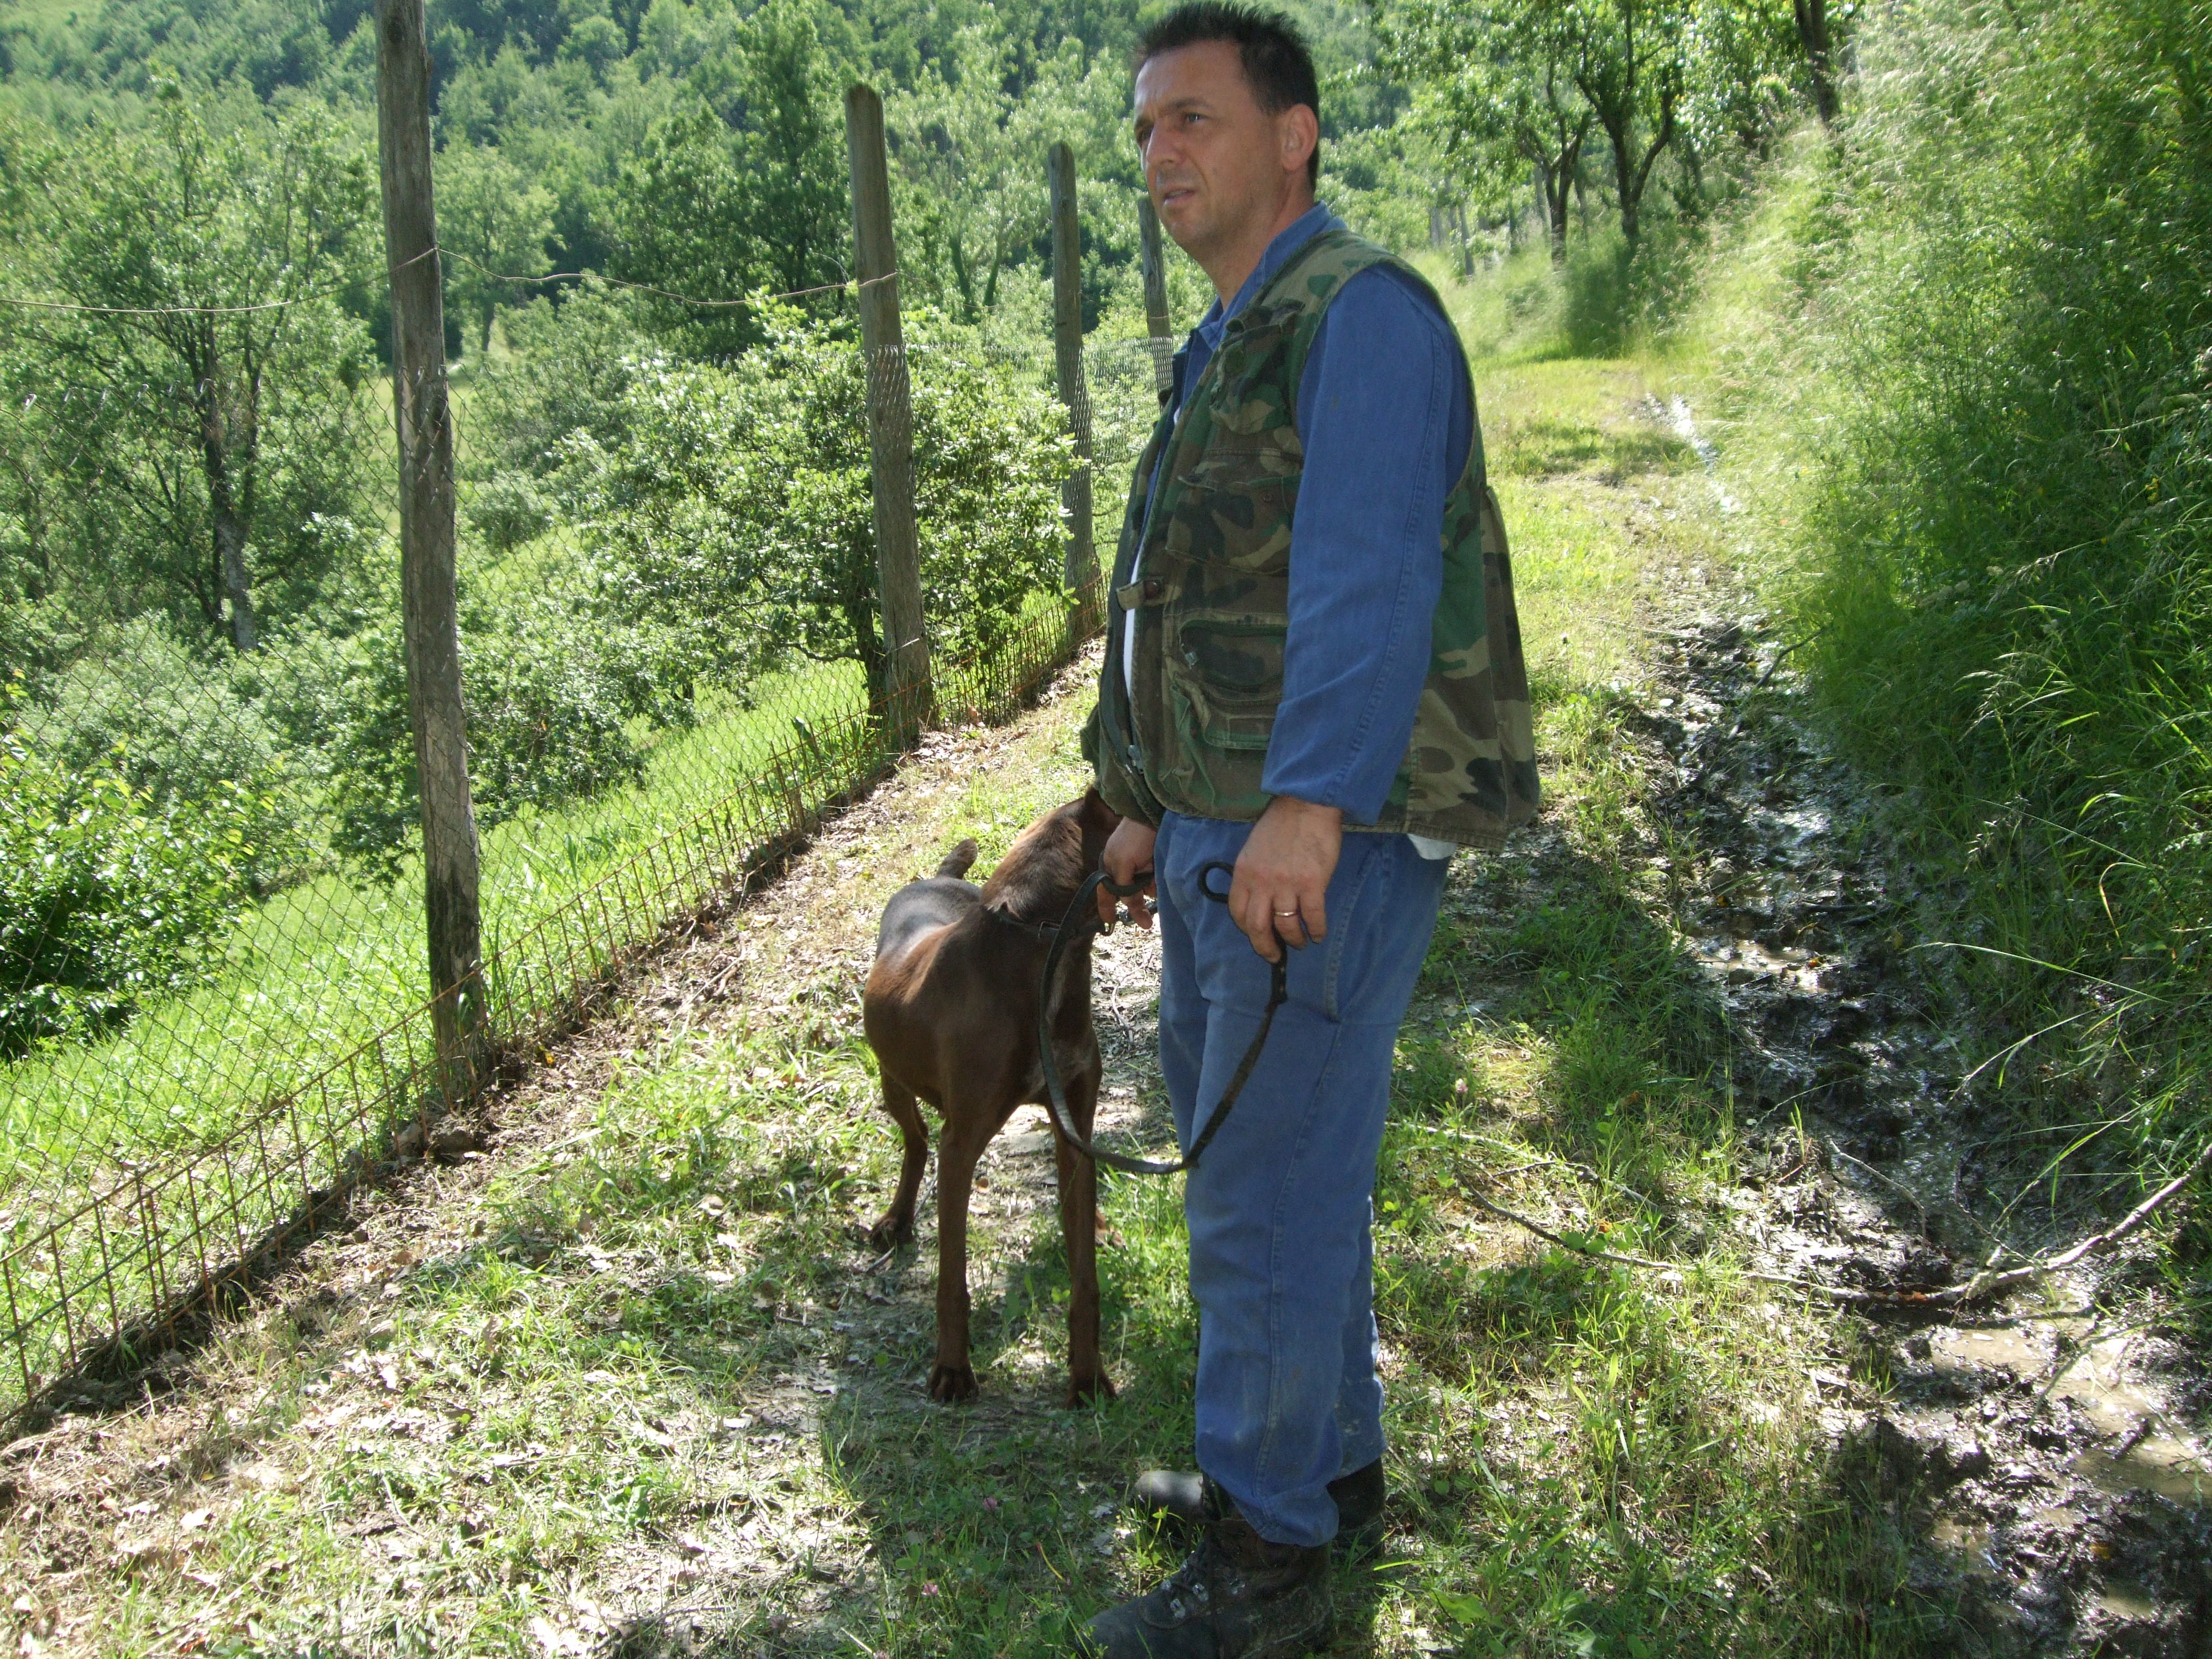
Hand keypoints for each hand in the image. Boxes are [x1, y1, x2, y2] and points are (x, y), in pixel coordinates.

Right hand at [1099, 818, 1157, 929]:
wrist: (1155, 816)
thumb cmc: (1134, 837)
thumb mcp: (1123, 863)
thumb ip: (1122, 885)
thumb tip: (1128, 903)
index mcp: (1110, 866)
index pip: (1106, 892)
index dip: (1106, 908)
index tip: (1109, 922)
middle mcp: (1124, 868)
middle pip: (1128, 895)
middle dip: (1137, 906)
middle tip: (1147, 923)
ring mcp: (1140, 866)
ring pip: (1144, 889)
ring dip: (1150, 891)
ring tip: (1155, 881)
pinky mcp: (1154, 863)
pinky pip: (1155, 881)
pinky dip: (1158, 883)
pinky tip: (1160, 878)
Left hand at [1229, 797, 1340, 961]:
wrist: (1307, 804)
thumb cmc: (1281, 824)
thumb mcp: (1253, 849)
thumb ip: (1252, 874)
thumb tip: (1258, 899)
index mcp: (1244, 873)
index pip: (1238, 912)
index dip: (1246, 930)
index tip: (1256, 936)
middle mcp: (1262, 883)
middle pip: (1257, 927)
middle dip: (1265, 947)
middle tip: (1274, 956)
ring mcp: (1287, 885)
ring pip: (1285, 926)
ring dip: (1293, 940)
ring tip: (1300, 943)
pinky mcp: (1312, 884)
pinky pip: (1313, 917)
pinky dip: (1316, 931)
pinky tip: (1318, 934)